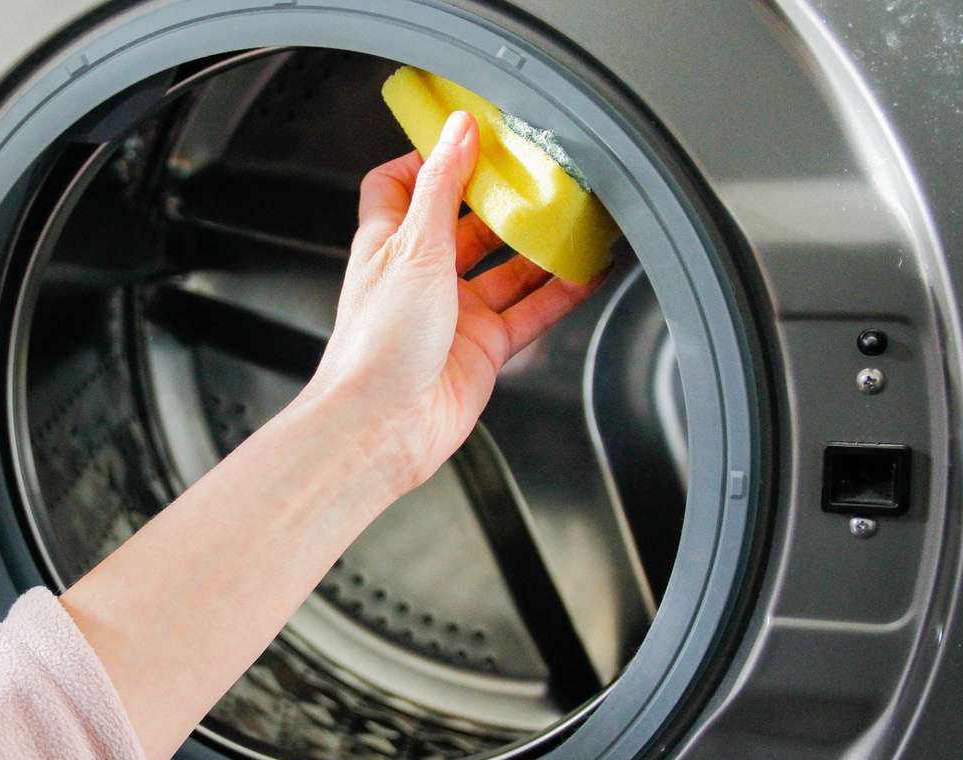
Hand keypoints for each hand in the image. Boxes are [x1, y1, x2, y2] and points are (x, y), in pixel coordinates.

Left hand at [302, 110, 604, 497]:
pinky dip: (560, 293)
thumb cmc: (376, 346)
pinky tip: (587, 273)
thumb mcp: (413, 247)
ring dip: (540, 246)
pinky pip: (530, 312)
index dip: (431, 159)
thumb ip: (439, 186)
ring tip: (575, 218)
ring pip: (507, 268)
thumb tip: (456, 131)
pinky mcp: (482, 348)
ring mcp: (454, 313)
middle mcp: (420, 276)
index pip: (401, 185)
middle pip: (467, 224)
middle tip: (541, 176)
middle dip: (503, 201)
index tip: (469, 138)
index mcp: (389, 244)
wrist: (382, 425)